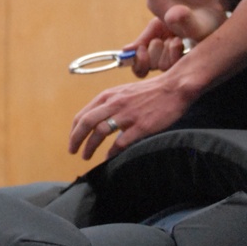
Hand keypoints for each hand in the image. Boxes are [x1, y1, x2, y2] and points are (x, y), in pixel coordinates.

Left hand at [68, 71, 195, 161]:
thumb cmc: (151, 91)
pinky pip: (120, 142)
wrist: (174, 87)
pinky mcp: (141, 126)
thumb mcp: (125, 92)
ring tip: (86, 156)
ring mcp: (127, 115)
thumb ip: (111, 104)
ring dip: (90, 146)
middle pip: (86, 123)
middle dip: (76, 139)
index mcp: (109, 95)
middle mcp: (114, 103)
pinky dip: (111, 152)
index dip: (74, 129)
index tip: (73, 140)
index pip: (83, 114)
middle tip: (73, 151)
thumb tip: (100, 121)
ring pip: (99, 132)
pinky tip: (108, 158)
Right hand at [125, 16, 187, 77]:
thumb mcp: (155, 27)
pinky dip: (173, 51)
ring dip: (165, 49)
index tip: (141, 50)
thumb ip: (142, 39)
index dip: (138, 63)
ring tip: (172, 38)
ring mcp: (177, 65)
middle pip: (150, 69)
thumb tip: (125, 50)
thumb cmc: (175, 22)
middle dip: (153, 52)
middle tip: (158, 40)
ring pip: (162, 67)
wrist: (195, 15)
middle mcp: (163, 63)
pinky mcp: (189, 64)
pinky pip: (175, 65)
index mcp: (153, 57)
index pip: (140, 70)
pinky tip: (178, 41)